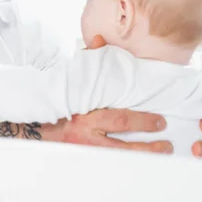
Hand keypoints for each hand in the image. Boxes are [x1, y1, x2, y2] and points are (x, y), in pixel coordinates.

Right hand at [56, 34, 171, 152]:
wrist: (36, 124)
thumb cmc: (57, 99)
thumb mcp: (71, 80)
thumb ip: (88, 60)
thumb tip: (99, 39)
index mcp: (85, 111)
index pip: (118, 118)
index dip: (141, 121)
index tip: (159, 121)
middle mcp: (86, 133)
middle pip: (121, 140)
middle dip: (146, 140)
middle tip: (165, 138)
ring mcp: (86, 148)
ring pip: (118, 155)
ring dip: (142, 154)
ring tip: (163, 151)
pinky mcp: (84, 157)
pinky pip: (109, 162)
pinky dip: (126, 162)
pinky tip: (142, 162)